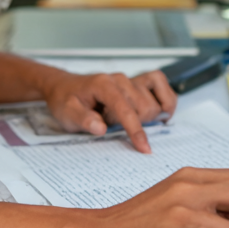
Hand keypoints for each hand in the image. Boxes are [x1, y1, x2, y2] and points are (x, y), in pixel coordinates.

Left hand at [37, 67, 176, 151]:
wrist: (64, 87)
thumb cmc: (66, 100)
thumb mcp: (67, 113)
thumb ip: (83, 119)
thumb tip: (100, 128)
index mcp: (103, 85)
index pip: (126, 108)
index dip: (135, 130)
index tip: (144, 148)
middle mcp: (120, 79)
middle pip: (145, 108)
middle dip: (133, 123)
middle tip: (111, 122)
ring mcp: (130, 79)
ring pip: (154, 103)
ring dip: (143, 117)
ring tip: (121, 117)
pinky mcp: (137, 81)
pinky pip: (161, 84)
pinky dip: (164, 99)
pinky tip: (155, 112)